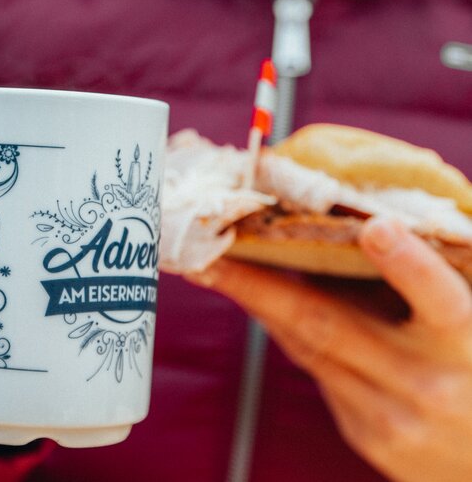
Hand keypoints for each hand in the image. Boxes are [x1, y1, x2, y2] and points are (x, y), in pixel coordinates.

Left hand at [190, 217, 471, 481]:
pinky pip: (316, 370)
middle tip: (215, 250)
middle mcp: (426, 384)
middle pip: (331, 327)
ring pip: (309, 347)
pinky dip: (287, 331)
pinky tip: (260, 302)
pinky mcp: (365, 433)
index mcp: (466, 346)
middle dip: (263, 286)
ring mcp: (390, 415)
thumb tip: (362, 228)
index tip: (376, 226)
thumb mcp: (471, 329)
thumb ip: (432, 290)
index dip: (409, 264)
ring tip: (214, 266)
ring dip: (257, 303)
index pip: (441, 302)